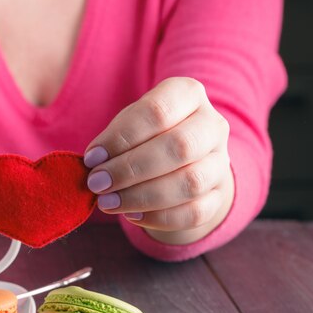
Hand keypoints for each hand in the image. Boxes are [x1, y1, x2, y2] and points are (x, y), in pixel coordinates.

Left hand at [83, 77, 233, 244]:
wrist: (181, 160)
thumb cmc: (146, 136)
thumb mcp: (129, 124)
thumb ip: (113, 139)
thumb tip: (95, 163)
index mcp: (189, 95)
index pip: (158, 111)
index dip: (121, 137)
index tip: (92, 158)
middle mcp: (213, 126)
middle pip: (179, 146)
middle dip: (130, 169)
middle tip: (97, 183)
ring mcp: (220, 162)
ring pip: (190, 183)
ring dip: (142, 196)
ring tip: (108, 202)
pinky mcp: (218, 196)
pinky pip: (194, 212)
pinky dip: (158, 217)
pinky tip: (131, 215)